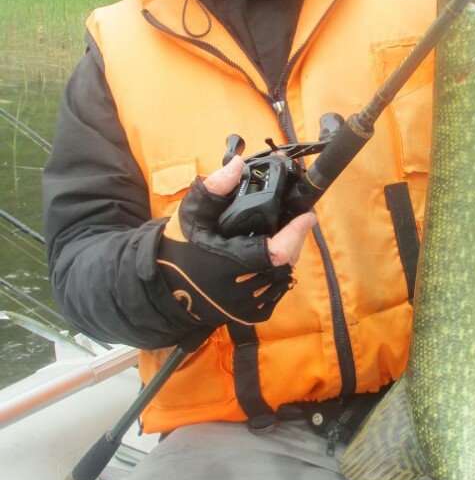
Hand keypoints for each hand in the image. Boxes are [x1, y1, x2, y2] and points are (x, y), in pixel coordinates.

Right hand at [157, 156, 315, 326]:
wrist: (162, 286)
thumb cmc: (178, 246)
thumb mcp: (193, 212)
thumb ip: (216, 187)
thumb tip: (239, 164)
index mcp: (228, 264)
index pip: (276, 252)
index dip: (295, 233)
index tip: (308, 215)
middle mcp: (240, 290)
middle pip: (286, 263)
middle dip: (295, 239)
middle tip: (297, 219)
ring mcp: (246, 306)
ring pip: (283, 278)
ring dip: (289, 255)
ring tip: (287, 234)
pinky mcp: (248, 315)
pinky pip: (275, 292)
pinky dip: (278, 273)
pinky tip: (274, 256)